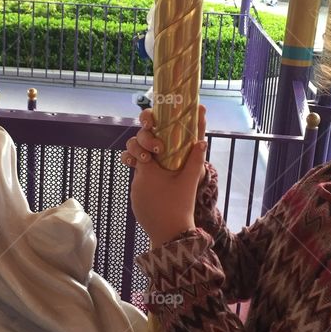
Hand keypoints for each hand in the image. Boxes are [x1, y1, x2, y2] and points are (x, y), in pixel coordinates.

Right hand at [121, 105, 207, 246]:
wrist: (162, 227)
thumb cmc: (175, 206)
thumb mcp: (186, 181)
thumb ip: (191, 160)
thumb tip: (202, 141)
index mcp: (182, 154)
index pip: (188, 129)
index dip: (191, 115)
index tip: (191, 104)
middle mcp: (167, 153)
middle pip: (155, 127)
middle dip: (150, 126)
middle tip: (152, 134)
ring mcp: (152, 160)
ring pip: (140, 139)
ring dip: (138, 143)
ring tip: (143, 161)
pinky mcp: (141, 170)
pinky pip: (131, 154)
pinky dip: (128, 155)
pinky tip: (131, 164)